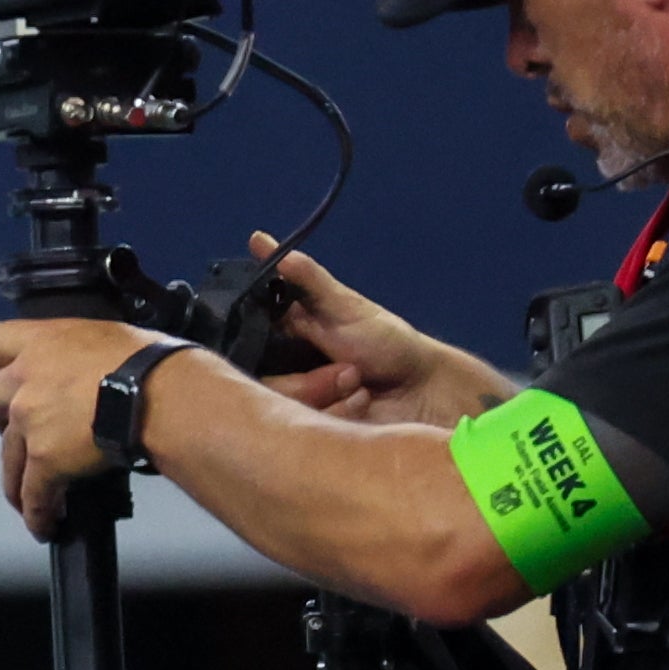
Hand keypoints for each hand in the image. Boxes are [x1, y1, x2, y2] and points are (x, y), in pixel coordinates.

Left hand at [0, 317, 173, 536]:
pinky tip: (46, 525)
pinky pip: (32, 493)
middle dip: (2, 421)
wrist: (163, 395)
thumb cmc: (153, 362)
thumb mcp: (108, 338)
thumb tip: (96, 370)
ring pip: (8, 456)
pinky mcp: (44, 457)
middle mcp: (25, 377)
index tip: (9, 380)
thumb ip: (82, 355)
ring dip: (17, 479)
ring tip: (30, 499)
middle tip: (25, 435)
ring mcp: (29, 418)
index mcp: (43, 340)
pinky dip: (38, 513)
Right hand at [247, 236, 497, 426]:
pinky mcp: (313, 430)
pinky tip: (362, 404)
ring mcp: (297, 402)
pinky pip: (306, 429)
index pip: (244, 341)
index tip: (284, 346)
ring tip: (359, 384)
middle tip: (349, 368)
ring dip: (329, 394)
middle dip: (307, 380)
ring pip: (283, 408)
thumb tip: (259, 240)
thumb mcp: (344, 305)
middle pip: (260, 382)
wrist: (424, 389)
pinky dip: (342, 412)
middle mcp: (283, 370)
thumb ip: (303, 278)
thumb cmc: (388, 341)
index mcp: (284, 336)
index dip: (252, 346)